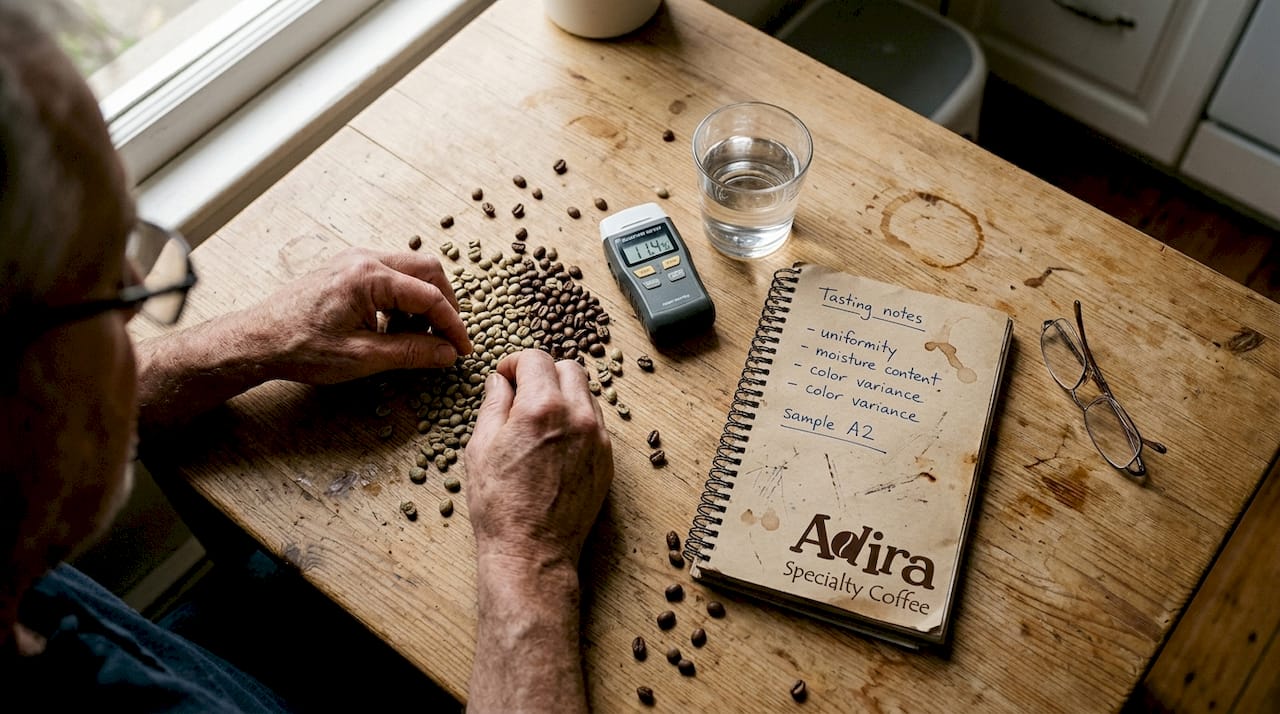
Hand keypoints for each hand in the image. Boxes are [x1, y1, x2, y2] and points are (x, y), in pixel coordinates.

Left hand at [253, 248, 471, 383]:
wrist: (258, 339)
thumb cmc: (301, 347)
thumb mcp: (362, 358)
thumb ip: (411, 353)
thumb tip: (447, 354)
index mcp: (370, 277)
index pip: (430, 296)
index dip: (452, 325)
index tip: (462, 349)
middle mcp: (365, 258)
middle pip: (428, 270)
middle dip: (444, 304)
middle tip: (447, 338)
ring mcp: (355, 259)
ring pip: (411, 269)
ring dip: (423, 300)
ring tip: (417, 337)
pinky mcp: (348, 267)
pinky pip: (391, 273)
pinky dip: (403, 297)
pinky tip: (394, 326)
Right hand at [465, 349, 613, 567]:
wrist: (532, 551)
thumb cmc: (500, 505)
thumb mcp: (481, 447)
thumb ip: (494, 404)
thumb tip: (499, 381)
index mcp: (543, 408)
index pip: (536, 359)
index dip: (515, 363)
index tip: (505, 377)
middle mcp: (578, 417)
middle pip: (569, 368)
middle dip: (543, 373)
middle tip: (522, 394)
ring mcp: (598, 439)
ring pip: (586, 394)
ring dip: (563, 395)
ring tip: (538, 422)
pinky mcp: (607, 460)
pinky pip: (595, 424)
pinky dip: (576, 421)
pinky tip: (555, 444)